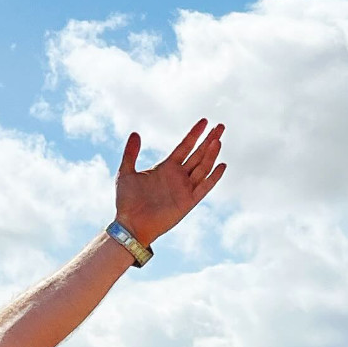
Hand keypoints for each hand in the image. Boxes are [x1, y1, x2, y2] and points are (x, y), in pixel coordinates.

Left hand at [114, 118, 225, 245]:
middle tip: (220, 125)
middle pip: (198, 154)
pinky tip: (221, 165)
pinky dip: (213, 177)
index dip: (195, 134)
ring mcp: (184, 189)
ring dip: (211, 154)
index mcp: (166, 168)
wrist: (130, 225)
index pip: (185, 146)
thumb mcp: (126, 173)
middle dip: (209, 140)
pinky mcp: (187, 202)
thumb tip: (136, 133)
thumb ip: (131, 153)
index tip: (204, 121)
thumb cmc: (126, 202)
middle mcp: (178, 176)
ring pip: (202, 168)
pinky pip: (204, 188)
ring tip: (218, 140)